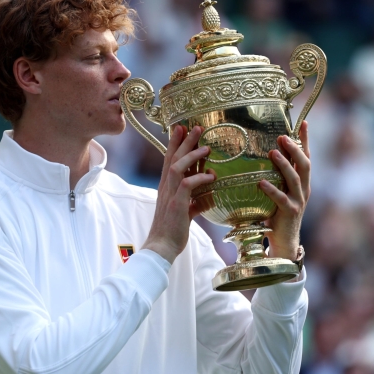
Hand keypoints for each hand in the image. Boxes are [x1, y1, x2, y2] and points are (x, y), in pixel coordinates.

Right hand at [142, 126, 214, 263]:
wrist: (161, 247)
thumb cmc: (173, 231)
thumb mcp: (186, 213)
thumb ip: (196, 203)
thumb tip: (210, 198)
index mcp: (166, 187)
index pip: (169, 160)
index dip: (175, 143)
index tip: (182, 129)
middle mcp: (166, 187)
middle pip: (173, 157)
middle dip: (184, 141)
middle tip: (196, 127)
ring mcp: (169, 195)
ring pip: (178, 167)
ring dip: (192, 155)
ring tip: (206, 147)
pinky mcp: (177, 204)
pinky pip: (187, 185)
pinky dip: (200, 178)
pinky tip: (211, 176)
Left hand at [259, 121, 310, 260]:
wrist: (284, 242)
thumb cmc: (277, 215)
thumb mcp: (278, 192)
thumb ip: (275, 177)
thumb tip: (260, 156)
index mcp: (302, 182)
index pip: (306, 157)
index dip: (305, 140)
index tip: (303, 122)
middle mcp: (304, 189)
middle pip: (305, 164)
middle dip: (296, 148)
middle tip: (282, 136)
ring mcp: (299, 201)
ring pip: (295, 179)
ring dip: (285, 165)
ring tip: (273, 153)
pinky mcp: (290, 213)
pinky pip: (281, 199)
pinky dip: (271, 190)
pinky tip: (261, 183)